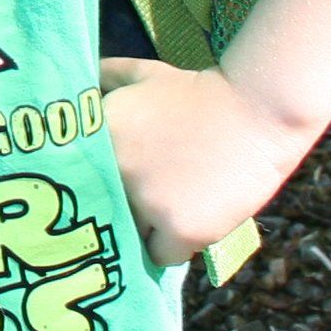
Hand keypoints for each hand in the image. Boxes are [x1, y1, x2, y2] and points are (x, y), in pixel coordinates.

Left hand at [98, 58, 318, 266]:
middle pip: (103, 211)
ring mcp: (147, 204)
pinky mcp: (181, 229)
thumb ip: (108, 77)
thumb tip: (86, 77)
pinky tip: (182, 228)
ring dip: (145, 228)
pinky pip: (162, 255)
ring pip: (131, 236)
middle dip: (118, 207)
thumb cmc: (197, 92)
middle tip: (140, 202)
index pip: (76, 179)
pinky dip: (170, 246)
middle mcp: (115, 173)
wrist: (254, 109)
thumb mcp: (144, 74)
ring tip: (165, 213)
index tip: (104, 188)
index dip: (92, 185)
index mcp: (99, 138)